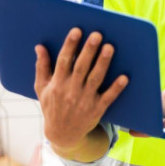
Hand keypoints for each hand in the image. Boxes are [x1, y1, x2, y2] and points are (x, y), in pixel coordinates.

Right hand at [34, 28, 127, 155]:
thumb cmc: (52, 107)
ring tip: (110, 47)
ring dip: (103, 63)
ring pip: (95, 79)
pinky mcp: (97, 109)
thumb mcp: (42, 88)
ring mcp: (84, 100)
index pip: (63, 61)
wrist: (62, 134)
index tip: (77, 31)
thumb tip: (39, 47)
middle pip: (81, 67)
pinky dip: (116, 88)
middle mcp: (70, 91)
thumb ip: (42, 67)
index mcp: (57, 84)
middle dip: (89, 50)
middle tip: (97, 34)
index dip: (70, 45)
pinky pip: (108, 97)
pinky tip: (124, 77)